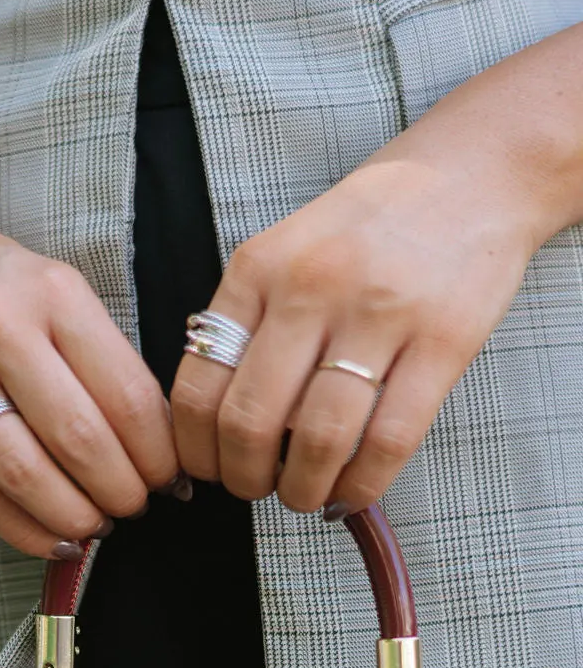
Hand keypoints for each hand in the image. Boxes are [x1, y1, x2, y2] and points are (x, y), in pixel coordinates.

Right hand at [0, 131, 181, 560]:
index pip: (126, 395)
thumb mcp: (56, 291)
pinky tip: (56, 538)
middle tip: (137, 505)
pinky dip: (25, 529)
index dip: (158, 454)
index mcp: (52, 295)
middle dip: (122, 491)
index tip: (171, 477)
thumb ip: (105, 359)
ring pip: (26, 474)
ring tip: (98, 522)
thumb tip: (160, 448)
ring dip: (75, 515)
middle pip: (80, 439)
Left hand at [170, 141, 537, 515]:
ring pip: (317, 439)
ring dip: (301, 490)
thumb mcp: (287, 252)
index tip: (208, 470)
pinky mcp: (442, 340)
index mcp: (258, 269)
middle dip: (243, 479)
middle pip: (250, 421)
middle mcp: (310, 287)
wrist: (472, 171)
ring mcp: (379, 313)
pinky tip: (350, 494)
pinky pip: (388, 440)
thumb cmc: (370, 227)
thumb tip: (214, 424)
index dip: (196, 449)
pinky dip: (362, 486)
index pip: (199, 383)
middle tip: (255, 490)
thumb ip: (249, 323)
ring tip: (304, 496)